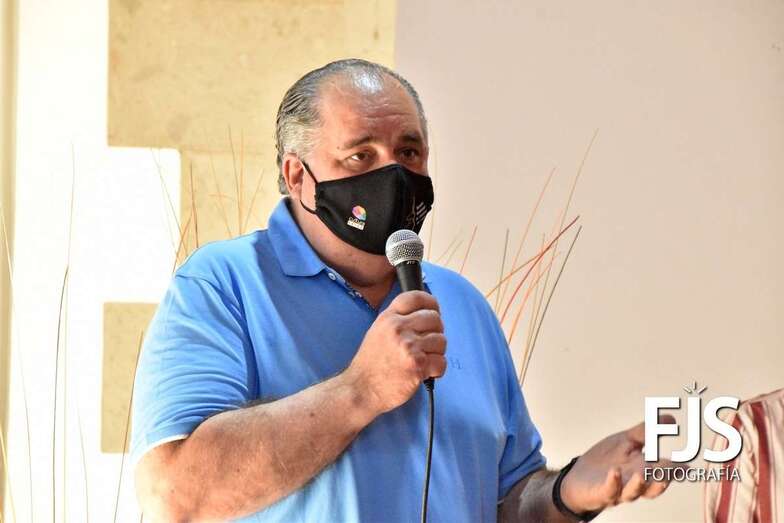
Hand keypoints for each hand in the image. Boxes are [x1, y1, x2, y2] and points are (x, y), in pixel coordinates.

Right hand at [345, 290, 446, 414]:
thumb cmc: (371, 364)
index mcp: (388, 318)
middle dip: (436, 332)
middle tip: (426, 345)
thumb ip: (398, 320)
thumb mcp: (378, 331)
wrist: (361, 389)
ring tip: (422, 360)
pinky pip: (441, 362)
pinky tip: (425, 372)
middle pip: (435, 318)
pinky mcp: (417, 365)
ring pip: (441, 340)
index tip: (434, 311)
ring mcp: (408, 346)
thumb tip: (425, 314)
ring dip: (436, 353)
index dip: (430, 303)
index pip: (416, 297)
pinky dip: (437, 370)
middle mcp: (398, 328)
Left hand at [559, 415, 681, 512]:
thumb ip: (647, 431)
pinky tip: (615, 473)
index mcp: (644, 469)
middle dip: (662, 477)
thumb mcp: (627, 441)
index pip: (663, 472)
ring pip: (633, 492)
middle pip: (652, 484)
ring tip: (642, 474)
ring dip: (639, 484)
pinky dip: (613, 483)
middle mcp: (634, 483)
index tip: (687, 466)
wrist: (578, 478)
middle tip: (670, 467)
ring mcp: (618, 490)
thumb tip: (670, 418)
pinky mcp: (601, 493)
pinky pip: (608, 491)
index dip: (675, 471)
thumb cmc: (606, 460)